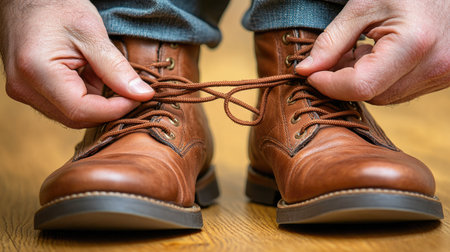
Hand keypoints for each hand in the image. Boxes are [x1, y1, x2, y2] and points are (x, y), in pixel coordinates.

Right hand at [0, 0, 153, 127]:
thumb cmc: (56, 6)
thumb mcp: (92, 34)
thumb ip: (117, 68)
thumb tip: (143, 95)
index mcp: (37, 72)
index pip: (81, 111)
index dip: (115, 110)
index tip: (138, 98)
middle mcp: (24, 88)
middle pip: (76, 117)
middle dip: (107, 108)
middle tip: (129, 89)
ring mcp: (23, 91)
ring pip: (71, 115)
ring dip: (95, 101)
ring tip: (100, 71)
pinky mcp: (29, 90)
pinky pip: (63, 106)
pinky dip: (84, 95)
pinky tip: (87, 73)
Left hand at [296, 0, 449, 104]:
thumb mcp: (362, 7)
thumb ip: (331, 41)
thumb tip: (305, 71)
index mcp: (414, 43)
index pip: (361, 85)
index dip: (329, 84)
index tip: (310, 74)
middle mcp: (434, 66)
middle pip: (371, 94)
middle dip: (343, 81)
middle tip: (331, 59)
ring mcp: (441, 75)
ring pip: (384, 96)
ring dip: (360, 81)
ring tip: (357, 51)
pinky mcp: (440, 77)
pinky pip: (399, 90)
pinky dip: (378, 79)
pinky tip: (375, 57)